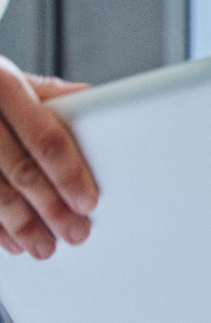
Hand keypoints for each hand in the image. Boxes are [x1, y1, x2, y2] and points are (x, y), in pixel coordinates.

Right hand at [0, 55, 95, 258]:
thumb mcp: (8, 76)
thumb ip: (46, 93)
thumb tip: (90, 98)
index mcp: (2, 86)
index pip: (44, 138)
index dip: (68, 174)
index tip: (87, 202)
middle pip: (20, 171)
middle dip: (51, 208)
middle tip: (75, 232)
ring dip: (21, 226)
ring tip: (44, 246)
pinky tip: (9, 242)